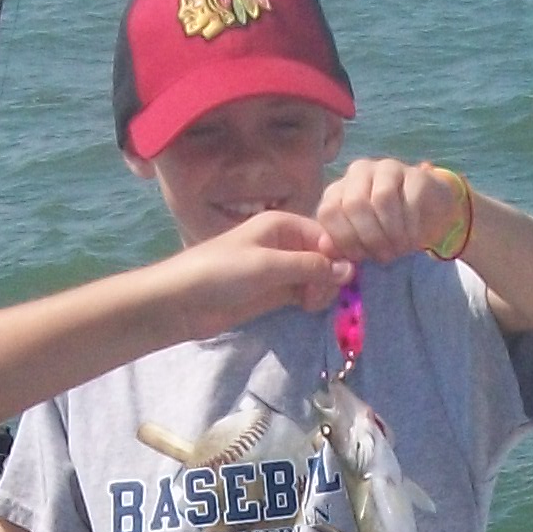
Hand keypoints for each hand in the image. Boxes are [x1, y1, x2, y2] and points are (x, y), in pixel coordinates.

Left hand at [164, 207, 346, 328]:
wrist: (183, 301)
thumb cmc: (222, 272)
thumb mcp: (269, 265)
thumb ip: (311, 266)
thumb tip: (350, 269)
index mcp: (283, 224)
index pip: (326, 235)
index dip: (338, 256)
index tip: (341, 280)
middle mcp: (285, 243)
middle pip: (325, 256)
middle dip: (329, 276)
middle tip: (317, 296)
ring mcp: (280, 269)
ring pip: (317, 276)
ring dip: (321, 290)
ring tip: (310, 303)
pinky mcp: (274, 292)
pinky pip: (305, 291)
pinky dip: (311, 299)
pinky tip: (307, 307)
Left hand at [317, 156, 466, 263]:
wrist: (427, 213)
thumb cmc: (386, 230)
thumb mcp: (360, 240)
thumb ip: (340, 244)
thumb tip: (326, 249)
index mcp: (338, 190)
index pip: (328, 212)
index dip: (343, 240)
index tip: (361, 259)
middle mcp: (358, 173)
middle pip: (355, 205)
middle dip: (370, 238)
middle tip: (384, 256)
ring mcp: (387, 169)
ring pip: (381, 200)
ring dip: (391, 233)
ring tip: (399, 250)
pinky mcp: (415, 174)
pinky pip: (408, 201)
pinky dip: (410, 228)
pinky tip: (412, 240)